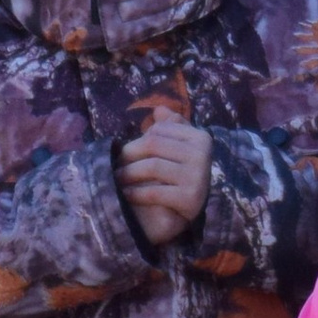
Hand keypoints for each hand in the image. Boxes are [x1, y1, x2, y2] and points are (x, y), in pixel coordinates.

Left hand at [118, 112, 213, 247]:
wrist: (197, 207)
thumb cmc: (182, 172)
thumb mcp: (179, 147)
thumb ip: (170, 127)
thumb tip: (159, 110)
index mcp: (200, 138)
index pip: (159, 130)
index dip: (137, 140)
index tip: (124, 151)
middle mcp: (202, 155)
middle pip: (153, 144)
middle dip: (129, 154)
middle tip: (115, 165)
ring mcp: (198, 177)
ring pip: (151, 166)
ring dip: (128, 173)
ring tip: (117, 178)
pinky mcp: (190, 198)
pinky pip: (154, 192)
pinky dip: (136, 193)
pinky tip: (126, 194)